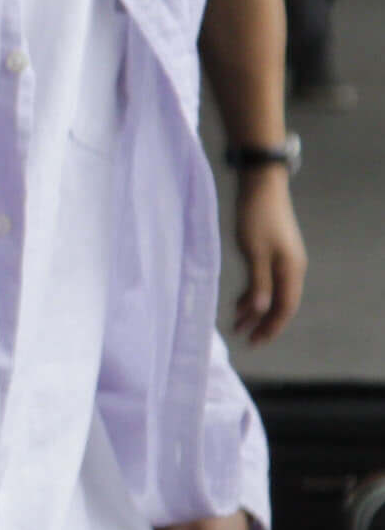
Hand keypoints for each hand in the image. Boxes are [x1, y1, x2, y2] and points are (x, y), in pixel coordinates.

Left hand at [232, 173, 306, 343]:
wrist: (260, 187)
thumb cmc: (256, 218)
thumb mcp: (254, 253)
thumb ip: (258, 283)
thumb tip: (260, 311)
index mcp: (291, 270)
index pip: (285, 307)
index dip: (271, 326)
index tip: (255, 342)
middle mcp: (292, 268)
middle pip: (280, 303)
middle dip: (263, 323)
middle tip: (245, 339)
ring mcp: (282, 260)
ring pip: (271, 293)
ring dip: (254, 309)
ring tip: (236, 324)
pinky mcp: (272, 252)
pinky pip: (264, 281)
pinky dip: (252, 293)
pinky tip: (238, 302)